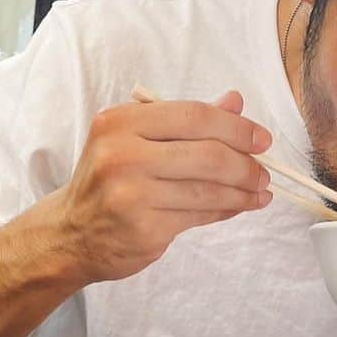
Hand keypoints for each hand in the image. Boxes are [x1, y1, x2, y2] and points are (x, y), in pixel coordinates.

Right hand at [54, 91, 272, 282]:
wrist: (71, 234)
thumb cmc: (108, 182)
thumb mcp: (135, 140)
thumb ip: (184, 123)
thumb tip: (235, 102)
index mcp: (120, 122)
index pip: (194, 116)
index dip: (236, 127)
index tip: (261, 139)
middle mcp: (122, 155)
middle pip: (207, 154)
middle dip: (245, 163)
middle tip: (264, 171)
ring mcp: (131, 195)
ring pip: (207, 190)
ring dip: (241, 191)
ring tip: (259, 191)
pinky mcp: (144, 229)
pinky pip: (198, 216)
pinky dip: (225, 211)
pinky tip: (239, 206)